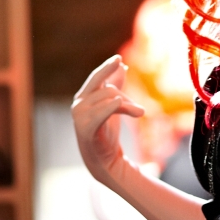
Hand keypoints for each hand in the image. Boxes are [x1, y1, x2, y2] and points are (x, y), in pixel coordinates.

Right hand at [71, 55, 143, 185]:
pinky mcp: (85, 130)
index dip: (106, 68)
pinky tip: (117, 102)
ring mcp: (80, 117)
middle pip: (105, 89)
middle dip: (122, 92)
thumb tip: (123, 66)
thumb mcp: (113, 106)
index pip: (97, 78)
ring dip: (128, 106)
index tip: (119, 58)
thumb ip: (115, 86)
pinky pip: (100, 114)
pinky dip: (109, 107)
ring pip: (109, 100)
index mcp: (83, 97)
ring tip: (140, 113)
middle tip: (134, 90)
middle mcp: (78, 104)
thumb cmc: (107, 131)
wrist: (104, 160)